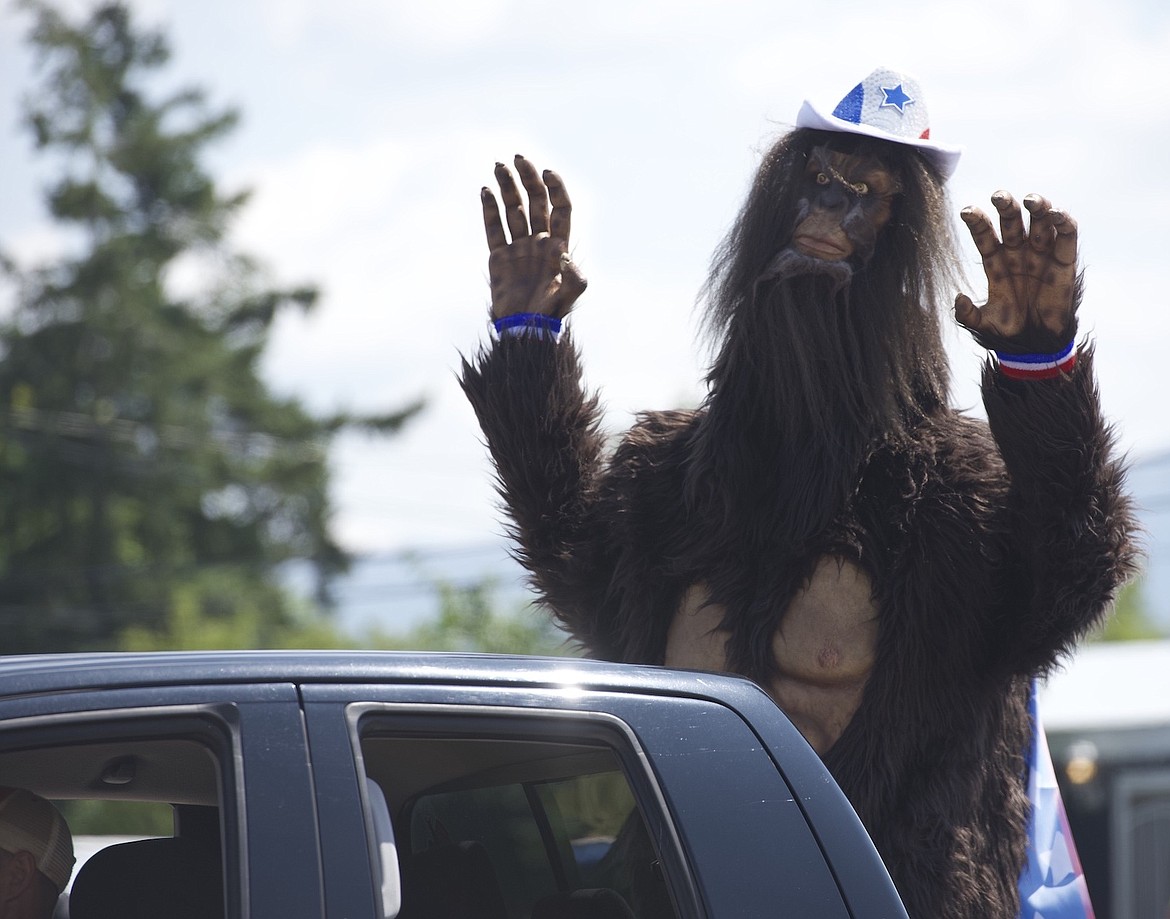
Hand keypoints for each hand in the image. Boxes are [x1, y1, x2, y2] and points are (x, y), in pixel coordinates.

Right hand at [481, 155, 586, 319]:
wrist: (525, 328)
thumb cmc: (551, 312)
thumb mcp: (570, 294)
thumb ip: (573, 274)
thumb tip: (562, 250)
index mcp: (558, 245)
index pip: (560, 208)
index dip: (555, 188)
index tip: (546, 173)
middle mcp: (539, 241)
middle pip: (536, 201)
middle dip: (529, 178)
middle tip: (519, 159)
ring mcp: (519, 247)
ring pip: (513, 209)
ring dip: (508, 187)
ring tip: (499, 166)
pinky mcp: (500, 257)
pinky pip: (494, 228)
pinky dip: (489, 210)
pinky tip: (486, 191)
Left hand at [954, 192, 1078, 352]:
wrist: (1036, 345)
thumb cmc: (1008, 330)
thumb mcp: (983, 325)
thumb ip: (967, 315)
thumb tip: (958, 299)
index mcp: (995, 263)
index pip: (984, 236)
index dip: (977, 222)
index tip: (966, 212)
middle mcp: (1018, 254)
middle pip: (1011, 222)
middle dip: (1006, 206)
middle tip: (999, 196)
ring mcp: (1041, 255)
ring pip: (1039, 222)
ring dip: (1037, 206)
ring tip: (1031, 200)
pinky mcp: (1064, 261)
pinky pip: (1066, 235)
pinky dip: (1063, 220)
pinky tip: (1056, 213)